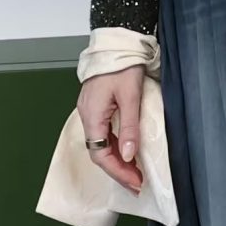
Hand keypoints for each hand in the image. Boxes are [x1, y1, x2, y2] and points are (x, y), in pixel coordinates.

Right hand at [77, 64, 145, 195]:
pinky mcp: (97, 106)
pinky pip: (103, 134)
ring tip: (135, 173)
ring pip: (101, 144)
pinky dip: (115, 147)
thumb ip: (130, 127)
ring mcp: (90, 111)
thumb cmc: (123, 65)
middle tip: (137, 184)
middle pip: (99, 152)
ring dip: (117, 161)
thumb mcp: (130, 97)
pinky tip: (127, 153)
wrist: (116, 41)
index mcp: (92, 115)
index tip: (135, 182)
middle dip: (118, 170)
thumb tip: (129, 156)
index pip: (100, 154)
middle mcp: (87, 116)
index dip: (118, 172)